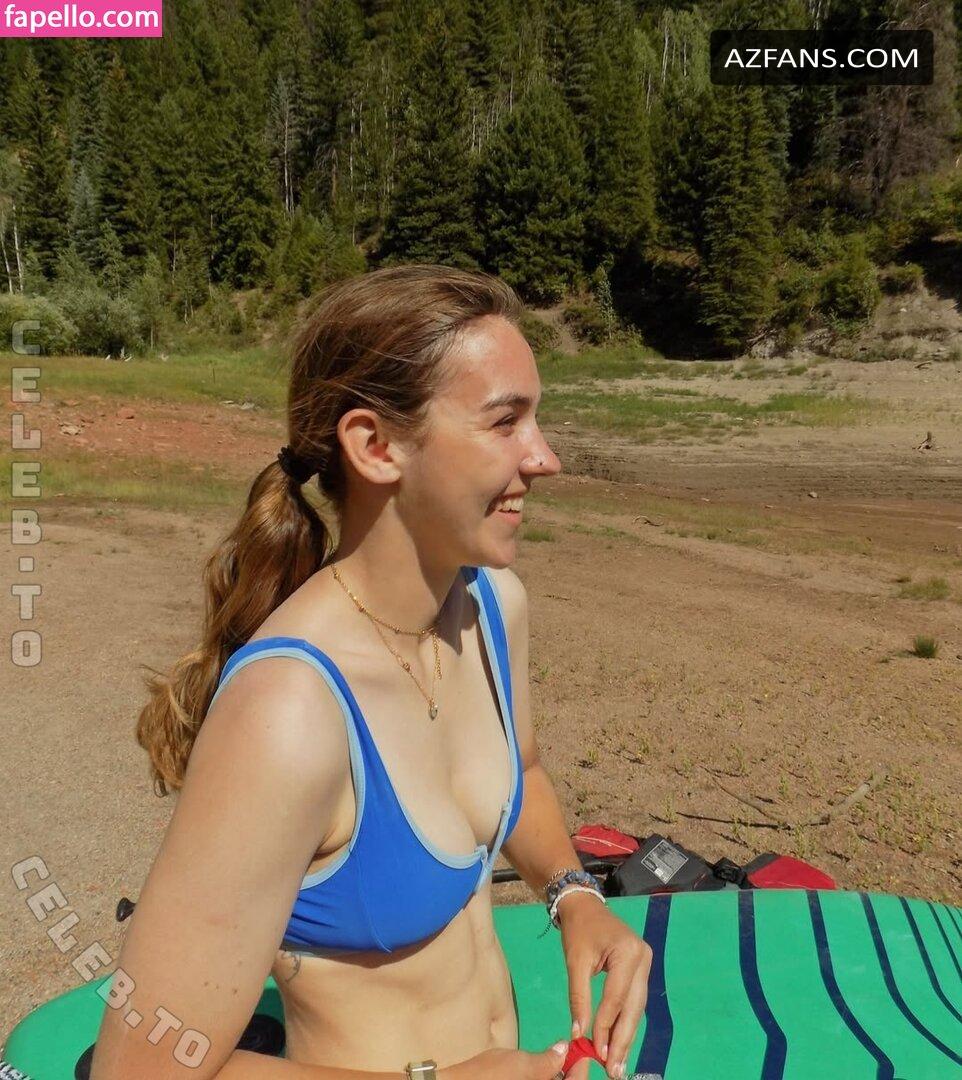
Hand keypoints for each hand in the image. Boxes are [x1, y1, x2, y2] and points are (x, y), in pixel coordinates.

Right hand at [441, 1040, 588, 1078]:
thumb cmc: (488, 1077)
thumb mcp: (520, 1064)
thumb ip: (547, 1060)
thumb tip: (564, 1049)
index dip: (581, 1069)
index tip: (582, 1051)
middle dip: (570, 1073)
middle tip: (570, 1053)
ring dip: (556, 1077)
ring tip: (556, 1059)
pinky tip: (539, 1071)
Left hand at [559, 891, 652, 1079]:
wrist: (584, 906)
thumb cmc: (578, 930)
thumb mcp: (575, 963)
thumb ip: (579, 998)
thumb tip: (578, 1034)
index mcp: (628, 952)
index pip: (616, 997)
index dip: (606, 1026)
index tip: (596, 1052)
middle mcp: (643, 959)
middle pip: (633, 1007)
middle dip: (622, 1039)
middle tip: (613, 1070)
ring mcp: (645, 964)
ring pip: (636, 1008)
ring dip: (625, 1035)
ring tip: (617, 1063)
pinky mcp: (641, 970)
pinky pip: (633, 1000)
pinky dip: (625, 1021)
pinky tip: (618, 1042)